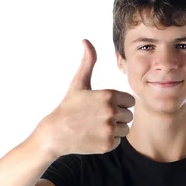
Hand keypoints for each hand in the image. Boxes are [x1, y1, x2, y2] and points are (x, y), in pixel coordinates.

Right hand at [35, 40, 134, 157]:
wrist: (56, 133)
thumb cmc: (68, 107)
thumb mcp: (79, 83)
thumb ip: (88, 62)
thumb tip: (86, 41)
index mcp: (108, 95)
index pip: (130, 101)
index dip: (119, 104)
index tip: (104, 106)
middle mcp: (111, 111)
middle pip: (129, 115)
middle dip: (117, 117)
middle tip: (98, 118)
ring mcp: (110, 129)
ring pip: (125, 129)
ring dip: (115, 129)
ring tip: (97, 126)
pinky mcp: (108, 144)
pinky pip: (118, 141)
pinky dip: (109, 140)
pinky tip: (95, 136)